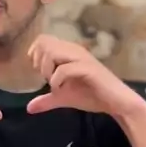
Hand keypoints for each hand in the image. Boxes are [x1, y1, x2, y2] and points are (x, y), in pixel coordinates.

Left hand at [26, 34, 143, 117]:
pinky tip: (60, 89)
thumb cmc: (92, 95)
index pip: (43, 39)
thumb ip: (47, 100)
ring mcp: (82, 58)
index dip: (35, 52)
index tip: (38, 70)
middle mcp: (74, 50)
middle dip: (39, 62)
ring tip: (54, 84)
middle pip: (45, 43)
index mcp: (68, 52)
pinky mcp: (88, 69)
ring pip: (53, 52)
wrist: (116, 103)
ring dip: (47, 69)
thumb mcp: (64, 97)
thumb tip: (28, 108)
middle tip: (46, 78)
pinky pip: (64, 69)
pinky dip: (56, 81)